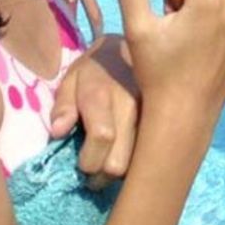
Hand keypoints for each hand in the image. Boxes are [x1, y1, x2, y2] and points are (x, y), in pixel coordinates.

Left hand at [48, 35, 138, 188]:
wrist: (136, 48)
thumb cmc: (96, 70)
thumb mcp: (71, 79)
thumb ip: (63, 105)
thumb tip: (58, 132)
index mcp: (103, 95)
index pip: (101, 137)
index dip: (88, 161)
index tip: (81, 165)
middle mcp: (131, 106)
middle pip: (120, 162)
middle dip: (103, 176)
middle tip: (95, 173)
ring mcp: (152, 115)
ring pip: (138, 164)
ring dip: (122, 173)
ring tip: (111, 164)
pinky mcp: (166, 122)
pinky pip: (152, 155)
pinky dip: (139, 163)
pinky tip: (130, 156)